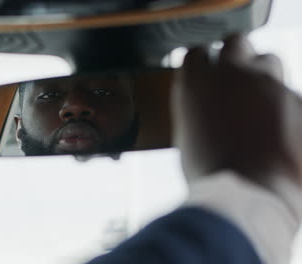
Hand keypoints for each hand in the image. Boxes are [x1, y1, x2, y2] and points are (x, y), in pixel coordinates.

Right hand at [172, 34, 299, 184]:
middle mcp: (232, 73)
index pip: (196, 53)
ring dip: (261, 75)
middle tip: (233, 78)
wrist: (251, 192)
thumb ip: (197, 109)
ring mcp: (269, 83)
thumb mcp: (187, 136)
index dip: (201, 63)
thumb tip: (207, 106)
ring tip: (258, 102)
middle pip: (236, 43)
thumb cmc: (212, 171)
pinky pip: (290, 93)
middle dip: (234, 56)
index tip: (205, 72)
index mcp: (197, 82)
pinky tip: (278, 131)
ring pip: (268, 61)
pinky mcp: (299, 99)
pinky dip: (283, 106)